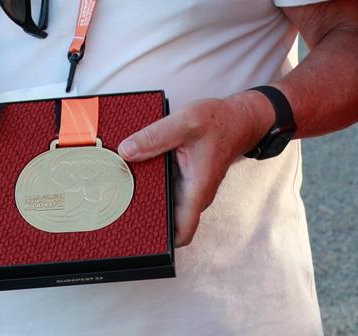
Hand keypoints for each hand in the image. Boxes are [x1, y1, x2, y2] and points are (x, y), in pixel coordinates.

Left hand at [117, 92, 272, 247]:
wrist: (237, 119)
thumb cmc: (219, 122)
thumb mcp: (185, 122)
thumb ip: (155, 136)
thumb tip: (126, 150)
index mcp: (197, 190)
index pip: (181, 234)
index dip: (160, 239)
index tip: (137, 232)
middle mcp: (195, 195)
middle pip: (166, 218)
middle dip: (144, 212)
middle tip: (119, 199)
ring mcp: (191, 189)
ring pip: (164, 201)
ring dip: (146, 194)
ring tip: (124, 180)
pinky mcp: (186, 180)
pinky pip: (165, 187)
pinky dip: (153, 180)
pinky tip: (139, 164)